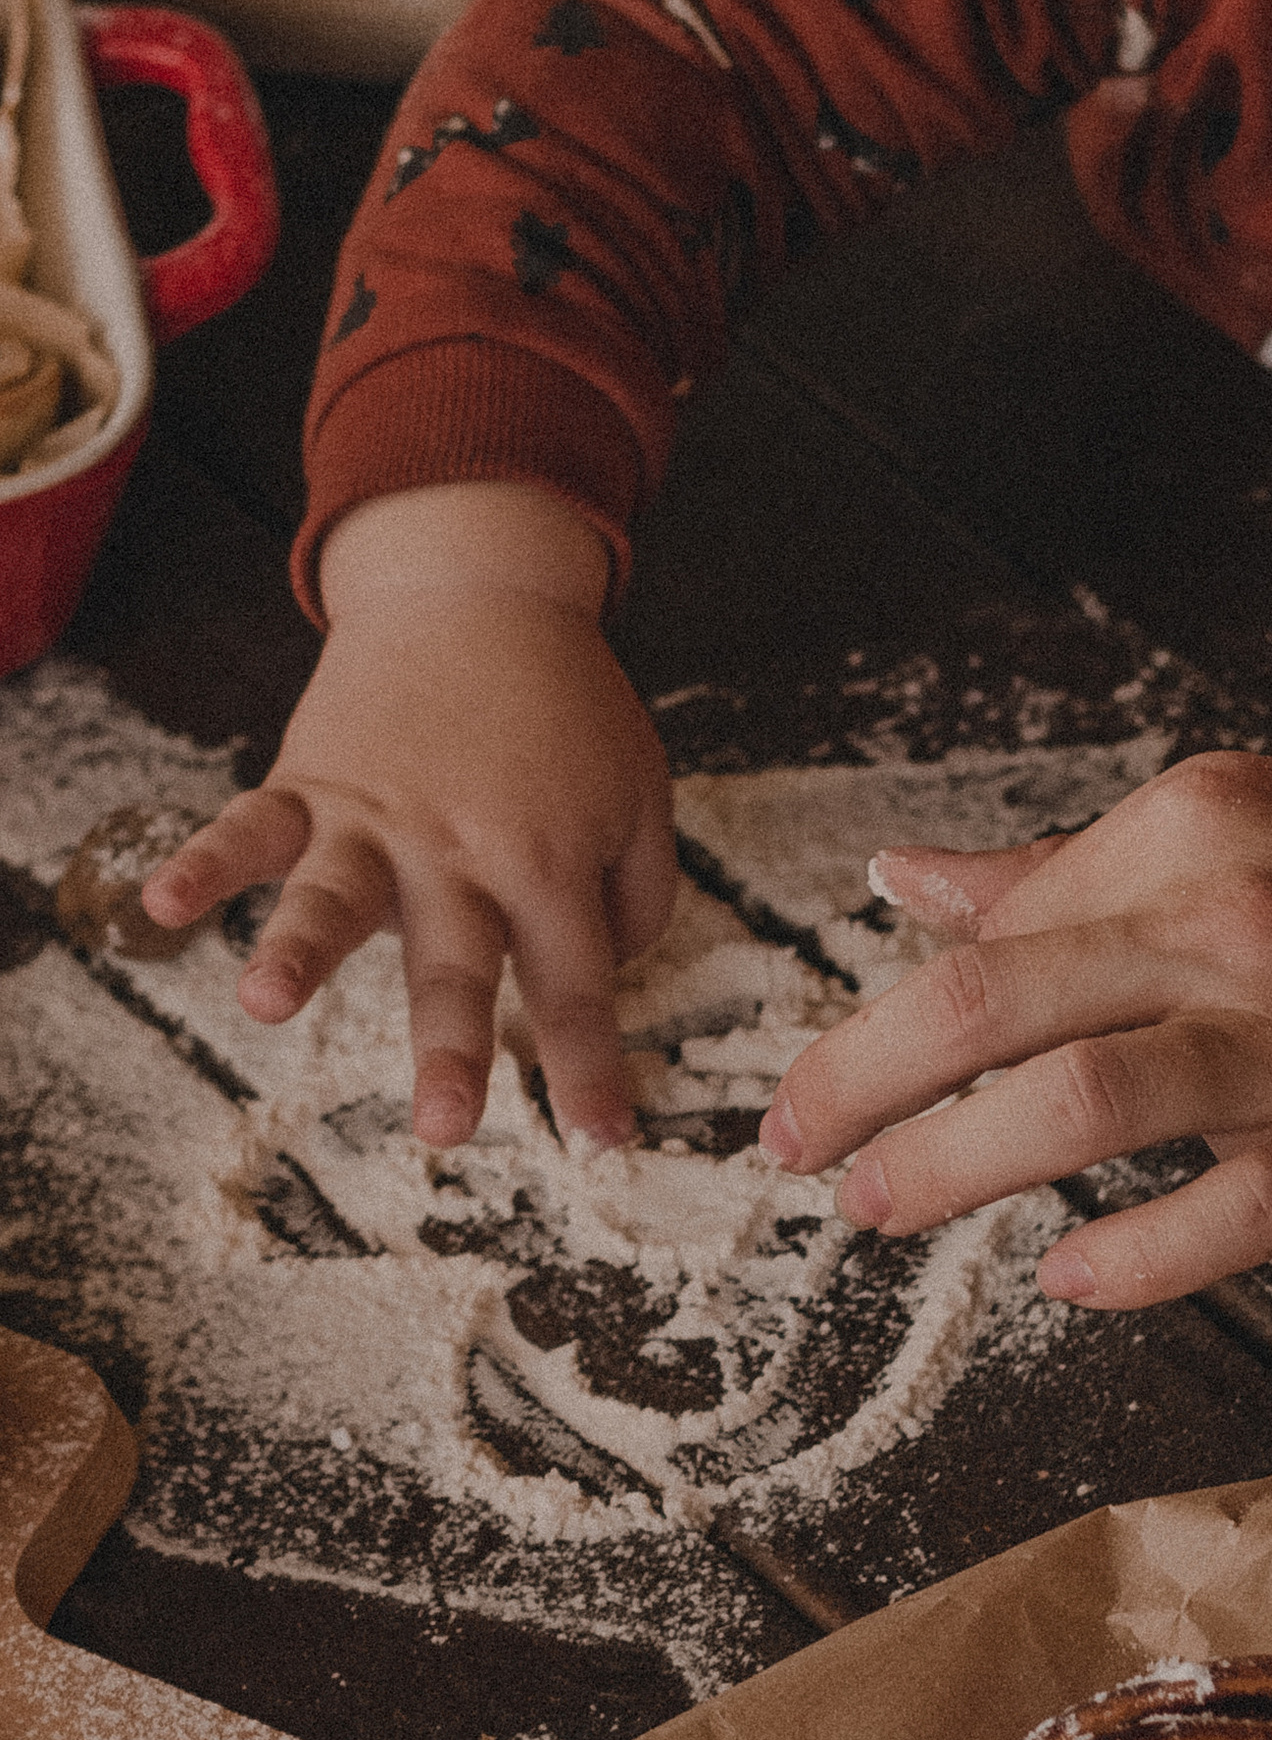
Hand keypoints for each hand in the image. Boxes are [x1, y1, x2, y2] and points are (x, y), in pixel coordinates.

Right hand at [138, 484, 674, 1145]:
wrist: (481, 595)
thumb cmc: (569, 710)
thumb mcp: (641, 793)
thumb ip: (638, 896)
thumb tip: (605, 981)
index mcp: (549, 860)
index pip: (575, 982)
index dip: (587, 1066)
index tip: (600, 1143)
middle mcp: (461, 851)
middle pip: (457, 961)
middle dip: (452, 1047)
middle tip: (446, 1130)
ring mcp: (378, 819)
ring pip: (337, 896)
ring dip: (300, 950)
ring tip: (266, 1004)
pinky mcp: (313, 783)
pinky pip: (250, 826)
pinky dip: (203, 862)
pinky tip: (162, 903)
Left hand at [759, 752, 1271, 1306]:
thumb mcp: (1256, 826)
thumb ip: (1076, 870)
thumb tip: (909, 884)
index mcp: (1197, 828)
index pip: (993, 928)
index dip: (882, 1012)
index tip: (822, 1081)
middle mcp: (1235, 919)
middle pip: (994, 1000)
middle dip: (860, 1083)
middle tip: (791, 1148)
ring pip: (1079, 1100)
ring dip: (950, 1166)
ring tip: (880, 1210)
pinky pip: (1223, 1210)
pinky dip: (1132, 1253)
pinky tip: (1070, 1277)